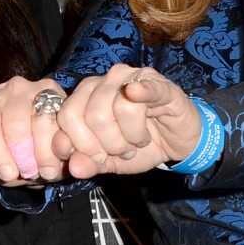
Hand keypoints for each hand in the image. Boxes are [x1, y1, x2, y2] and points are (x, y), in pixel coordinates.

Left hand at [53, 63, 202, 177]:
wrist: (176, 142)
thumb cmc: (139, 146)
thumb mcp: (109, 161)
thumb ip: (88, 162)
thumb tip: (73, 167)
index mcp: (84, 97)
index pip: (67, 116)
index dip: (81, 144)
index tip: (99, 158)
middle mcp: (103, 82)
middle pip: (93, 116)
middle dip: (109, 144)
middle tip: (124, 149)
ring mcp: (131, 77)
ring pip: (119, 108)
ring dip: (132, 136)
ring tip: (139, 138)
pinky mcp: (157, 82)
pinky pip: (143, 87)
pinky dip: (140, 93)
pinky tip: (138, 97)